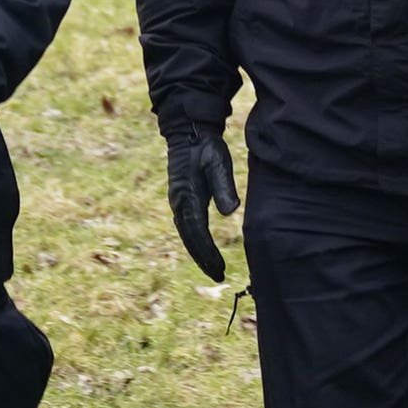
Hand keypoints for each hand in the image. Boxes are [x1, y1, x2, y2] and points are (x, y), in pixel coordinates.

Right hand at [164, 127, 236, 281]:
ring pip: (187, 235)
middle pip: (190, 238)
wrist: (188, 132)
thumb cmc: (206, 146)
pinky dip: (196, 242)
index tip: (220, 268)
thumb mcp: (218, 161)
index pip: (197, 232)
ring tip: (215, 270)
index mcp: (187, 196)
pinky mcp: (181, 199)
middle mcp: (178, 202)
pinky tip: (205, 251)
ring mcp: (177, 201)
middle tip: (219, 276)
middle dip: (203, 259)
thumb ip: (224, 186)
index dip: (208, 253)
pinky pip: (187, 227)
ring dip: (199, 253)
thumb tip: (230, 211)